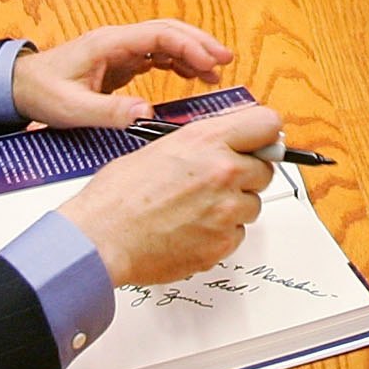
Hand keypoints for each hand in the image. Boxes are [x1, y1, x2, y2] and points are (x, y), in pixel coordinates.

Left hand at [11, 19, 230, 128]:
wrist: (19, 87)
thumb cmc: (42, 92)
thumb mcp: (72, 108)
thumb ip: (109, 111)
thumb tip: (146, 112)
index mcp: (109, 44)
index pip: (158, 35)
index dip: (188, 45)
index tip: (210, 62)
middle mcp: (118, 41)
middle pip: (168, 31)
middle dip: (199, 43)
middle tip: (226, 59)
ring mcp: (120, 50)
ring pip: (165, 41)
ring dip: (191, 53)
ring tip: (217, 73)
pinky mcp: (120, 62)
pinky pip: (156, 55)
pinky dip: (178, 63)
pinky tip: (193, 77)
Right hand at [57, 106, 282, 286]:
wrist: (101, 239)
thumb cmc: (118, 196)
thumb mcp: (160, 147)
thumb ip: (202, 142)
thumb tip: (227, 139)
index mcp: (207, 141)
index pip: (268, 124)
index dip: (264, 135)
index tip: (260, 142)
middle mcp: (223, 172)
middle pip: (265, 169)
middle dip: (245, 175)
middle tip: (215, 182)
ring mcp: (226, 210)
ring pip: (252, 205)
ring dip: (231, 207)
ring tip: (194, 209)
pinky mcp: (222, 243)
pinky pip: (237, 234)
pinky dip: (219, 234)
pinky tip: (190, 229)